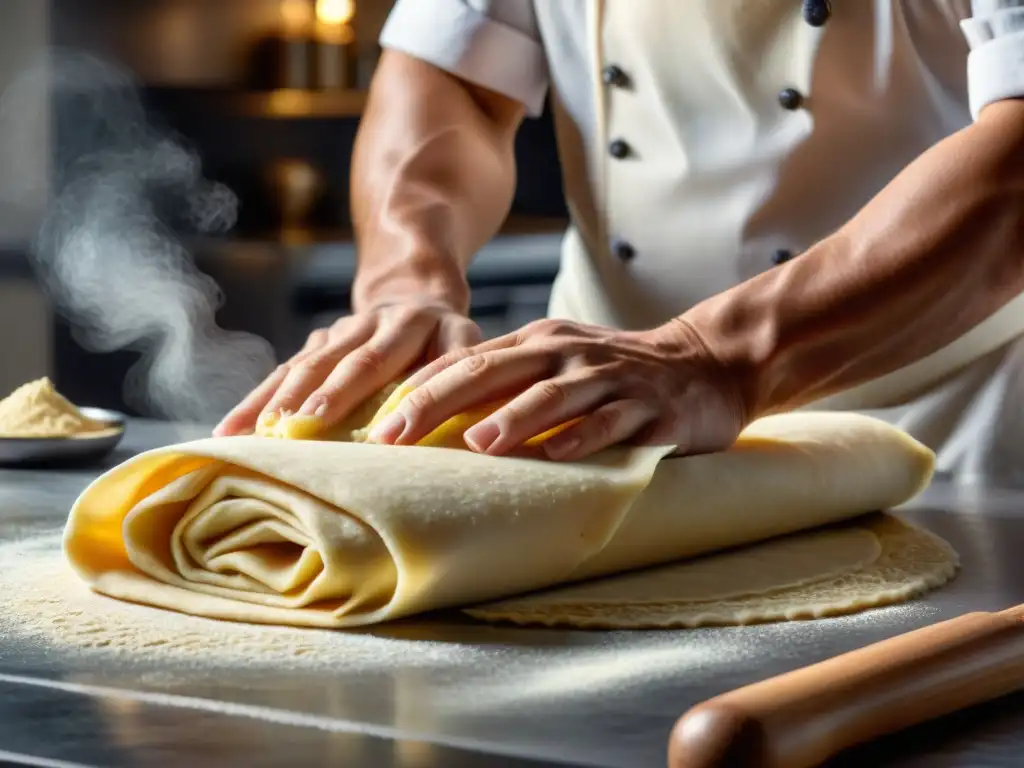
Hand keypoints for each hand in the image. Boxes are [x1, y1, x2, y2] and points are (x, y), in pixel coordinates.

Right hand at [213, 300, 480, 436]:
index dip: (378, 393)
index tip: (375, 434)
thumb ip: (462, 371)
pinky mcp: (315, 346)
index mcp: (414, 325)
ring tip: (248, 435)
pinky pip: (281, 374)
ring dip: (275, 401)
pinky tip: (227, 430)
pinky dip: (254, 402)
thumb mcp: (466, 342)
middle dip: (320, 396)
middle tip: (299, 428)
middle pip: (342, 362)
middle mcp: (371, 325)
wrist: (412, 288)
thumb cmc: (447, 336)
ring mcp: (337, 333)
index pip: (387, 360)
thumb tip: (464, 416)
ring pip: (303, 366)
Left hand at [366, 318, 748, 460]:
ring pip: (554, 396)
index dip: (420, 389)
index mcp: (539, 343)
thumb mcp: (560, 365)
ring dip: (513, 418)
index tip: (375, 424)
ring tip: (475, 445)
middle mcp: (568, 354)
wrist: (706, 362)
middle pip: (495, 372)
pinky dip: (585, 436)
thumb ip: (510, 384)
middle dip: (440, 402)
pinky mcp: (651, 408)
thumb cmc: (617, 373)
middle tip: (394, 435)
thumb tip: (438, 420)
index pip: (468, 361)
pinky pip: (613, 422)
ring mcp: (611, 379)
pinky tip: (558, 454)